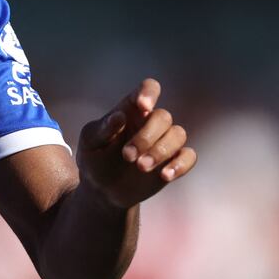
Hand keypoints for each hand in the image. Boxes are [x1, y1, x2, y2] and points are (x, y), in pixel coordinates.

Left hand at [77, 78, 195, 209]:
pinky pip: (189, 156)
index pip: (149, 88)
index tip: (143, 106)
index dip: (150, 93)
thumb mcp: (90, 141)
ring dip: (160, 151)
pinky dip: (180, 165)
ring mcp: (164, 142)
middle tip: (127, 156)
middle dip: (146, 137)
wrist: (102, 189)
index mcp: (131, 109)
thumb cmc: (95, 157)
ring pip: (178, 135)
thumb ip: (103, 129)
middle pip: (163, 117)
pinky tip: (165, 176)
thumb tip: (120, 116)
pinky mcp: (173, 162)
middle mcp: (150, 122)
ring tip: (141, 167)